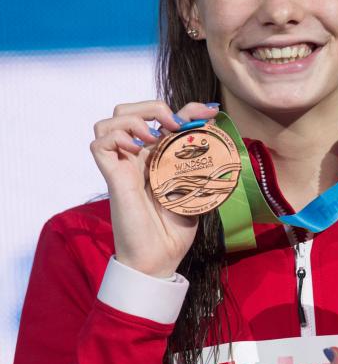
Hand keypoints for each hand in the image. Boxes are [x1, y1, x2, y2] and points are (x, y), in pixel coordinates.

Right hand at [90, 100, 218, 277]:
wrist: (161, 257)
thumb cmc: (175, 228)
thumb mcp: (196, 188)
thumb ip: (199, 161)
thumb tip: (211, 131)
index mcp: (157, 157)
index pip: (163, 118)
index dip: (187, 107)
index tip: (211, 111)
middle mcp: (137, 157)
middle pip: (127, 111)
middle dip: (152, 106)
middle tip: (174, 125)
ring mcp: (123, 165)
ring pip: (109, 122)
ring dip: (133, 119)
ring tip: (152, 137)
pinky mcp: (113, 178)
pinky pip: (99, 144)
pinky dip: (117, 137)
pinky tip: (138, 149)